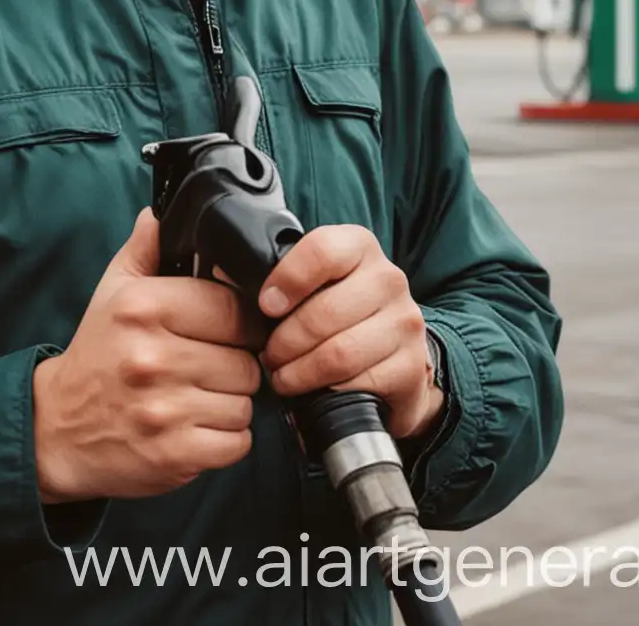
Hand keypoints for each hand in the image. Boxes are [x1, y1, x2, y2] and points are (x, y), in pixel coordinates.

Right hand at [33, 208, 262, 503]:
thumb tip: (161, 213)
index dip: (240, 321)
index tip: (229, 330)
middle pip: (246, 360)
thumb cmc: (95, 355)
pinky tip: (199, 425)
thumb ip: (145, 249)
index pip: (233, 309)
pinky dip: (227, 439)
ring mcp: (165, 411)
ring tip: (201, 395)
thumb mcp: (112, 292)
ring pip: (246, 402)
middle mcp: (155, 358)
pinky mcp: (174, 456)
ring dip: (232, 402)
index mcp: (146, 309)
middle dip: (236, 364)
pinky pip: (238, 442)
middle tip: (209, 366)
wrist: (57, 428)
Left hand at [256, 225, 442, 441]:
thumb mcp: (314, 284)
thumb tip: (226, 274)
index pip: (322, 250)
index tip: (266, 306)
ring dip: (300, 371)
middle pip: (324, 311)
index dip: (287, 279)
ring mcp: (404, 322)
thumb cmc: (339, 315)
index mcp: (359, 247)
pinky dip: (328, 391)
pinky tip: (315, 391)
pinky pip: (359, 382)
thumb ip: (276, 275)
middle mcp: (388, 278)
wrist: (393, 355)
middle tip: (269, 356)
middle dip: (285, 341)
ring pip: (340, 352)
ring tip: (284, 376)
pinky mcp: (412, 366)